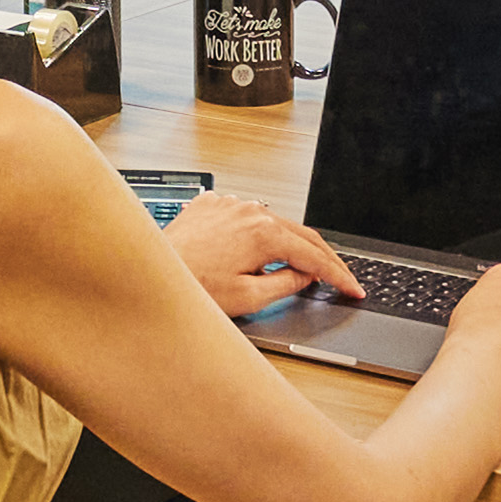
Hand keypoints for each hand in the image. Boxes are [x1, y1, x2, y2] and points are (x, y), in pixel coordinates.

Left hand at [165, 186, 354, 317]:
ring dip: (288, 245)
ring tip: (300, 271)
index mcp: (263, 232)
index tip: (352, 288)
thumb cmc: (190, 287)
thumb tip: (305, 276)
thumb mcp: (248, 298)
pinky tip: (257, 253)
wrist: (148, 274)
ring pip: (273, 223)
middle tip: (339, 279)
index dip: (338, 276)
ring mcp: (230, 203)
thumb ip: (286, 284)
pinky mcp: (212, 204)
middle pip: (300, 234)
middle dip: (322, 258)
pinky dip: (258, 235)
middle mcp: (249, 209)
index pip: (314, 256)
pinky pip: (246, 218)